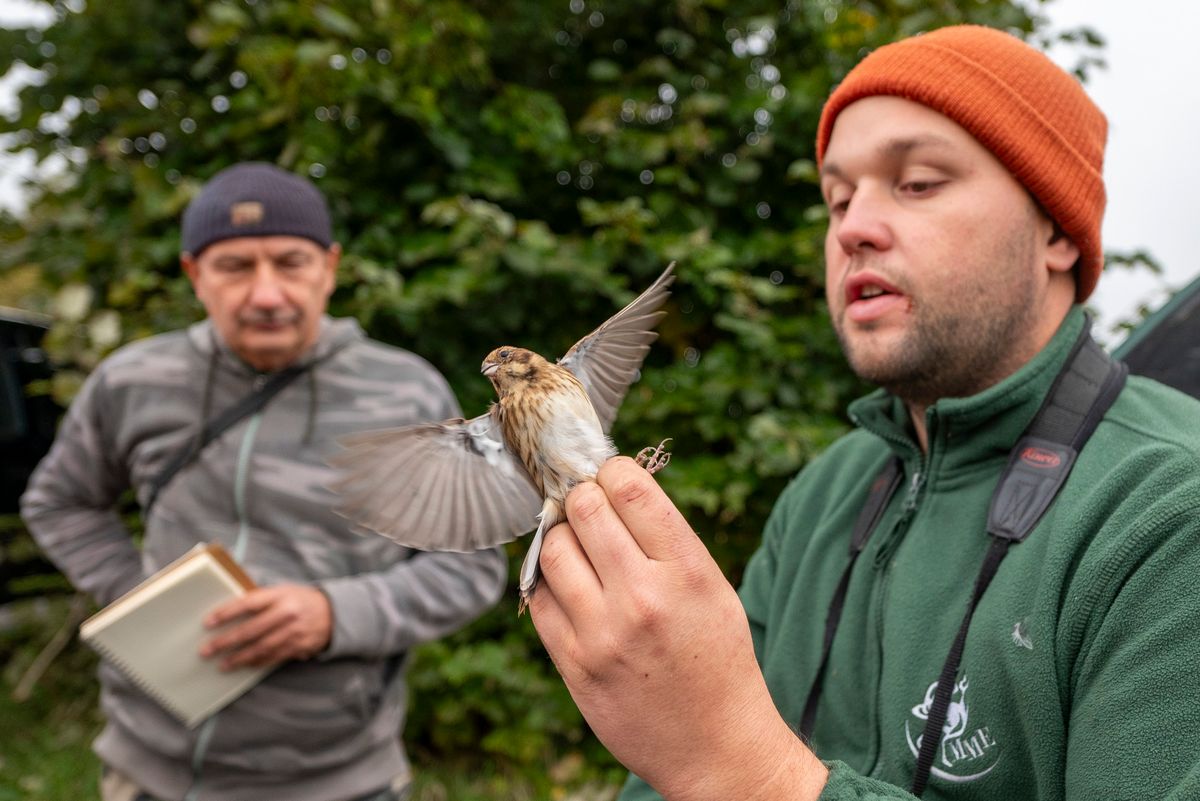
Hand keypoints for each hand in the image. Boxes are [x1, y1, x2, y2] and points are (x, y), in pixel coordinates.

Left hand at [200, 584, 331, 669]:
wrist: (334, 613)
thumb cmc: (301, 600)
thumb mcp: (283, 591)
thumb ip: (261, 600)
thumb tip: (229, 611)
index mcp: (280, 595)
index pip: (248, 603)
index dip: (227, 613)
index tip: (208, 622)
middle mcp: (287, 613)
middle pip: (251, 630)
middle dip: (226, 641)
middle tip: (207, 650)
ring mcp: (294, 632)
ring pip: (261, 648)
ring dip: (239, 658)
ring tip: (222, 664)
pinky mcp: (299, 647)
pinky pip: (274, 657)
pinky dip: (257, 662)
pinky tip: (245, 665)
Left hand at [530, 457, 827, 800]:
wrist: (715, 748)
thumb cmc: (717, 659)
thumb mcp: (713, 588)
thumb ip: (666, 540)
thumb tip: (611, 486)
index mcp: (687, 571)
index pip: (629, 487)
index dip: (610, 469)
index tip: (607, 474)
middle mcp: (643, 597)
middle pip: (584, 509)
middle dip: (581, 498)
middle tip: (587, 506)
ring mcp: (602, 633)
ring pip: (553, 548)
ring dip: (560, 536)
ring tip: (578, 547)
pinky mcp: (573, 664)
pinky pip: (537, 598)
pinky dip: (548, 582)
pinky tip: (569, 586)